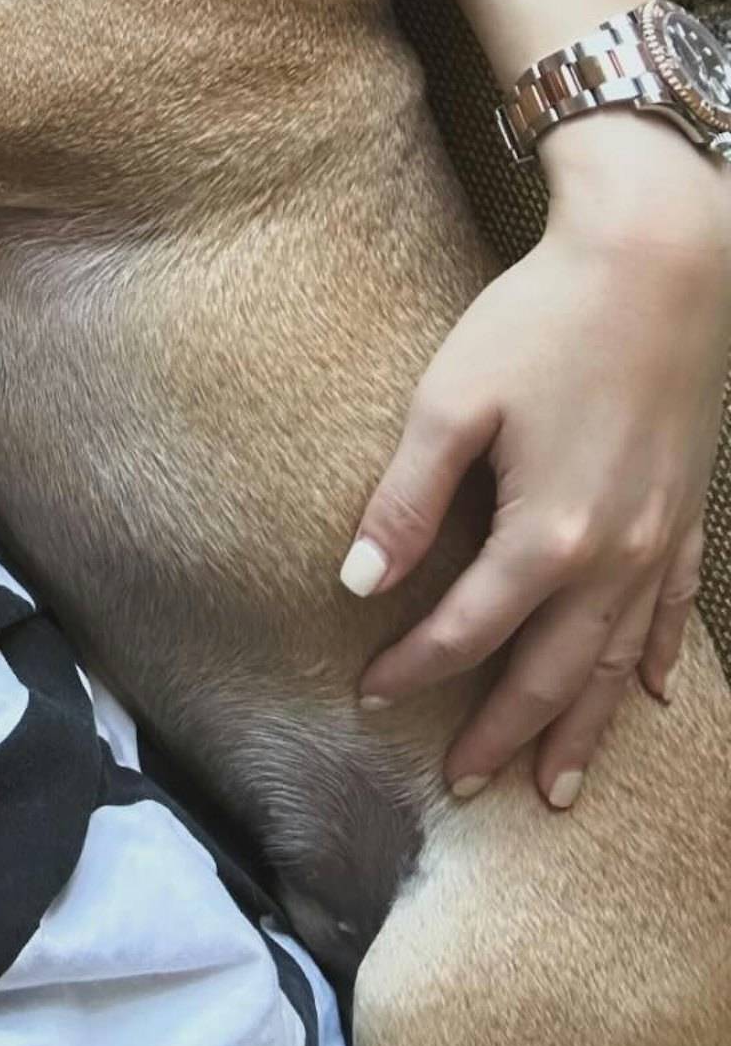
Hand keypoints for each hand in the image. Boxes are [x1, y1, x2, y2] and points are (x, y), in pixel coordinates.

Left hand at [336, 116, 730, 808]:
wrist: (661, 257)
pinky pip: (674, 611)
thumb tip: (356, 583)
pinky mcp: (689, 507)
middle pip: (553, 671)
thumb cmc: (543, 318)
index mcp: (549, 535)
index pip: (470, 632)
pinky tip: (652, 694)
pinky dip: (655, 659)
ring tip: (558, 786)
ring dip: (586, 725)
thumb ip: (406, 499)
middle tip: (466, 788)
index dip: (415, 670)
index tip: (367, 698)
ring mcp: (663, 538)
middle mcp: (616, 556)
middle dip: (505, 733)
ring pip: (619, 661)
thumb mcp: (454, 401)